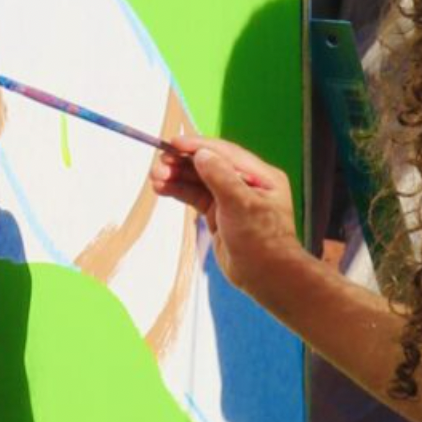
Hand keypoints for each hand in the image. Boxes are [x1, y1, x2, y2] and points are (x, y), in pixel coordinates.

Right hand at [147, 134, 301, 299]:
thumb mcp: (241, 205)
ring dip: (177, 177)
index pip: (225, 153)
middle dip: (183, 163)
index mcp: (261, 175)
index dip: (198, 146)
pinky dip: (179, 191)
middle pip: (209, 165)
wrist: (266, 278)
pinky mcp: (218, 216)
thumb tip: (201, 154)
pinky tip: (162, 187)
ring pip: (199, 181)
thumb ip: (220, 177)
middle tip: (159, 164)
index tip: (174, 143)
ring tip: (155, 176)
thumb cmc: (262, 241)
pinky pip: (196, 197)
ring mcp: (231, 199)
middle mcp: (246, 183)